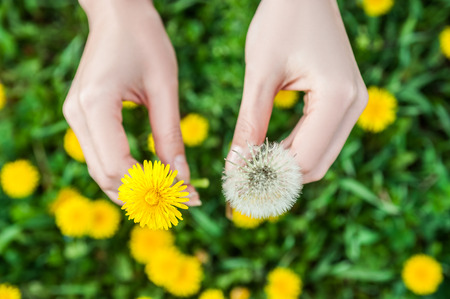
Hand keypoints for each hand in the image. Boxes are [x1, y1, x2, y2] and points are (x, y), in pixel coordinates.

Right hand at [63, 0, 199, 205]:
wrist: (118, 12)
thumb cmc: (144, 40)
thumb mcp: (165, 87)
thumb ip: (170, 135)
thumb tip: (183, 177)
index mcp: (96, 105)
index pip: (117, 166)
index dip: (150, 187)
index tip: (184, 196)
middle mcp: (77, 115)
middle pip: (104, 175)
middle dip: (141, 194)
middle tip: (179, 200)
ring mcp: (75, 116)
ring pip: (99, 170)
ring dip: (132, 187)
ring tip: (168, 192)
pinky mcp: (82, 116)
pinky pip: (100, 155)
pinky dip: (123, 172)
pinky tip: (150, 175)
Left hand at [226, 0, 367, 182]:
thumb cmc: (280, 21)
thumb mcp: (260, 74)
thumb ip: (250, 124)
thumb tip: (235, 168)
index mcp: (337, 98)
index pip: (304, 160)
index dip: (270, 178)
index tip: (237, 185)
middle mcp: (354, 105)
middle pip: (315, 164)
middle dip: (279, 178)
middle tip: (242, 179)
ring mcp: (353, 103)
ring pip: (319, 155)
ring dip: (285, 166)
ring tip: (250, 166)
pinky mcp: (344, 101)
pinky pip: (319, 138)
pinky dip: (294, 150)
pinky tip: (268, 149)